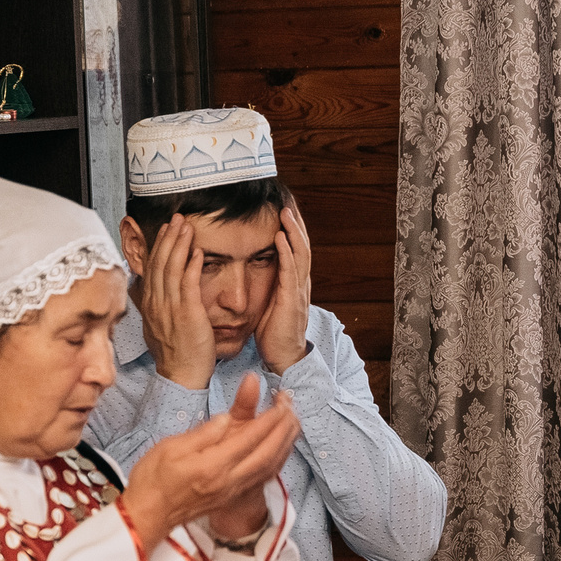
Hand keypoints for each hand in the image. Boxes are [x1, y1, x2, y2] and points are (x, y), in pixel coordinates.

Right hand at [121, 374, 301, 552]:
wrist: (147, 516)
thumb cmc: (152, 479)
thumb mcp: (169, 448)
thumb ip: (202, 434)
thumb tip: (226, 419)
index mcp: (213, 466)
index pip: (250, 438)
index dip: (269, 419)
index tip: (281, 401)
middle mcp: (229, 481)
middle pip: (268, 453)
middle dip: (284, 429)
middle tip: (291, 407)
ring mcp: (233, 491)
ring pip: (270, 467)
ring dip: (285, 444)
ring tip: (293, 423)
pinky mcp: (232, 497)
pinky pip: (263, 478)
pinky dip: (277, 461)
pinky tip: (281, 449)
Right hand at [139, 216, 218, 389]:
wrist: (181, 376)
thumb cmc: (176, 354)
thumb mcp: (159, 326)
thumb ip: (156, 305)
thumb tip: (150, 291)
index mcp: (151, 305)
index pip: (153, 268)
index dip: (159, 246)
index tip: (166, 229)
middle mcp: (157, 304)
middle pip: (159, 263)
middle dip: (168, 237)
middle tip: (177, 218)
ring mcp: (171, 309)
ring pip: (171, 269)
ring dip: (179, 245)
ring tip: (186, 226)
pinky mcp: (187, 315)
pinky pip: (188, 285)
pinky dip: (191, 266)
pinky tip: (197, 251)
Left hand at [259, 204, 314, 373]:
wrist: (284, 358)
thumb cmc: (275, 334)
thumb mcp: (271, 305)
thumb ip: (269, 287)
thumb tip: (258, 272)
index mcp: (294, 284)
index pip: (296, 251)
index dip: (292, 231)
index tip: (284, 211)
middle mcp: (300, 283)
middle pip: (302, 246)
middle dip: (296, 224)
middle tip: (288, 202)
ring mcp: (298, 291)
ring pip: (300, 253)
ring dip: (294, 231)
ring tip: (286, 212)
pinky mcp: (291, 300)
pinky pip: (290, 271)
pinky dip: (287, 252)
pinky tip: (281, 236)